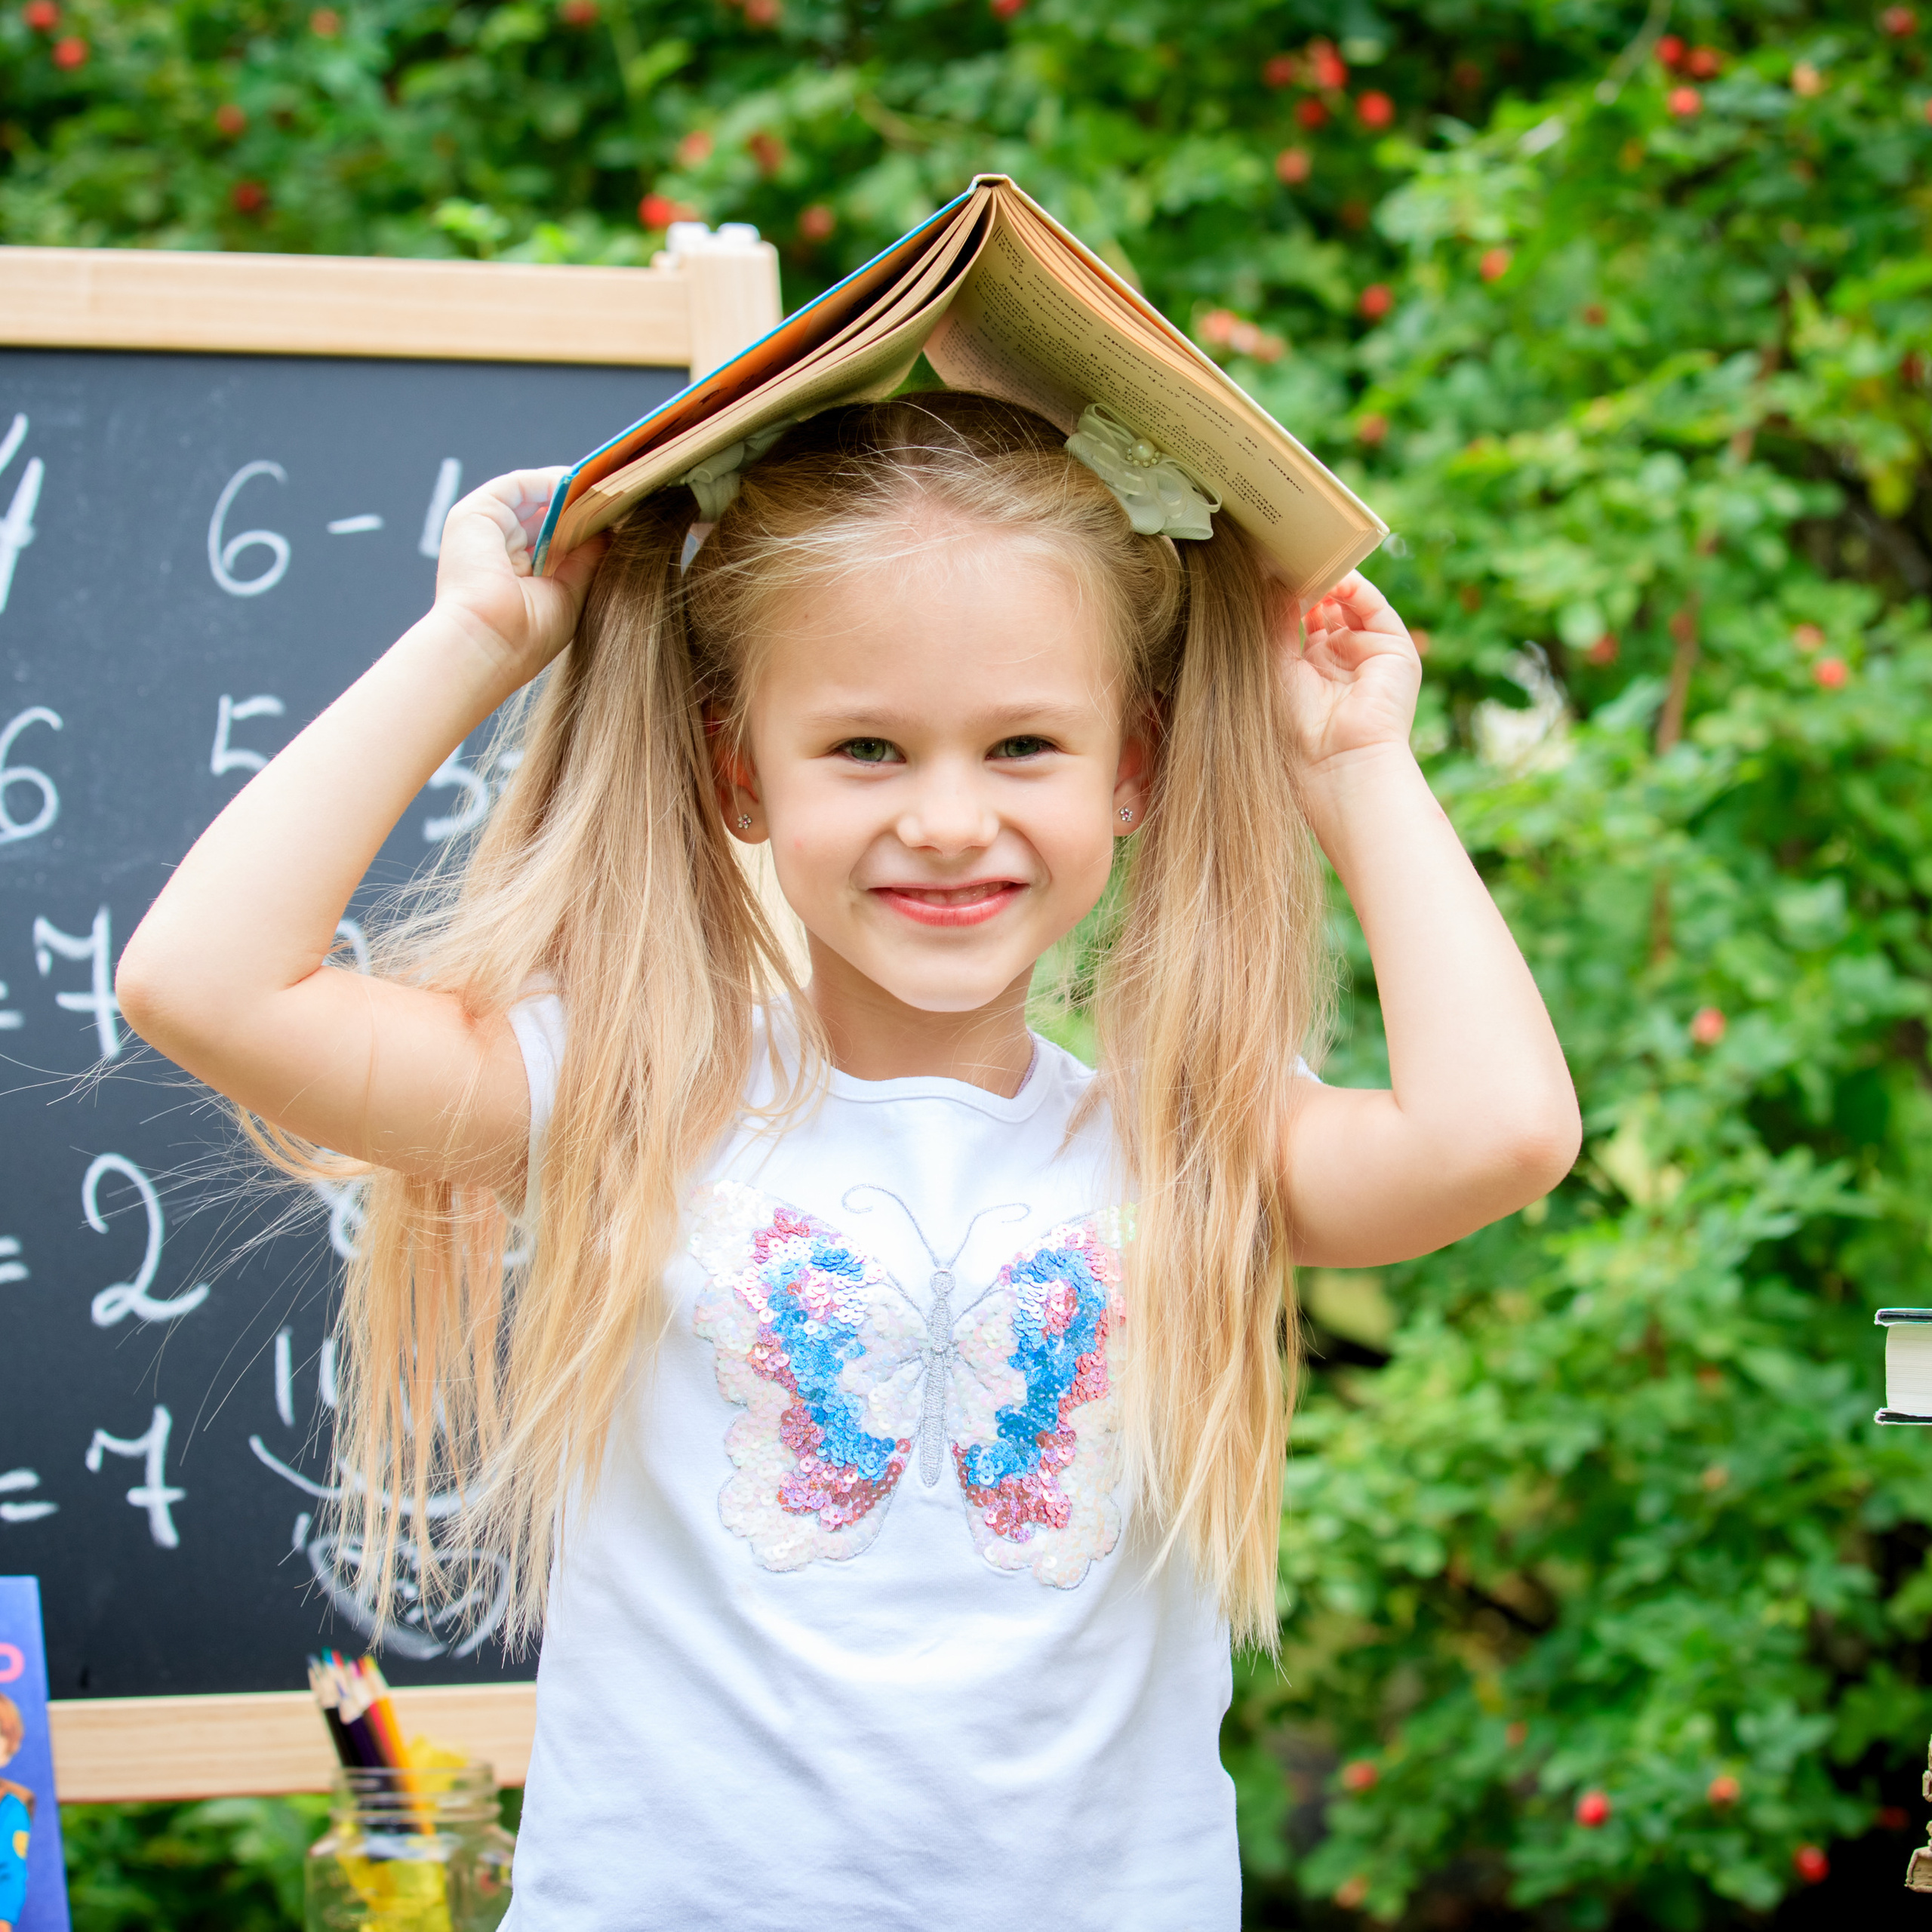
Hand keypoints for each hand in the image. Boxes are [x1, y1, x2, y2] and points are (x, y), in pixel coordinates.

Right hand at [431, 467, 608, 690]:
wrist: (488, 641)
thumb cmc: (529, 633)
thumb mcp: (570, 592)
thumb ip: (588, 557)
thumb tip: (609, 527)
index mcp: (519, 578)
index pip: (555, 542)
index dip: (584, 529)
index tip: (616, 520)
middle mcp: (501, 552)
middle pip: (546, 517)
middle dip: (580, 508)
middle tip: (617, 499)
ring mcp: (487, 532)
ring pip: (534, 499)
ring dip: (569, 493)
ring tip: (604, 489)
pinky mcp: (476, 513)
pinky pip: (519, 485)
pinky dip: (550, 482)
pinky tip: (579, 487)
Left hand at [1277, 571, 1421, 774]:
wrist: (1338, 761)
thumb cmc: (1298, 729)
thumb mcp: (1277, 667)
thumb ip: (1275, 623)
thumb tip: (1269, 582)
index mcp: (1310, 670)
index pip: (1301, 621)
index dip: (1286, 597)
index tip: (1265, 572)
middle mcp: (1340, 660)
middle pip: (1327, 607)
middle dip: (1308, 583)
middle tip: (1285, 557)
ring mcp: (1368, 653)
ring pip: (1350, 603)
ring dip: (1329, 580)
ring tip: (1306, 560)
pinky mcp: (1394, 648)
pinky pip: (1374, 606)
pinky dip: (1355, 586)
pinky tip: (1333, 575)